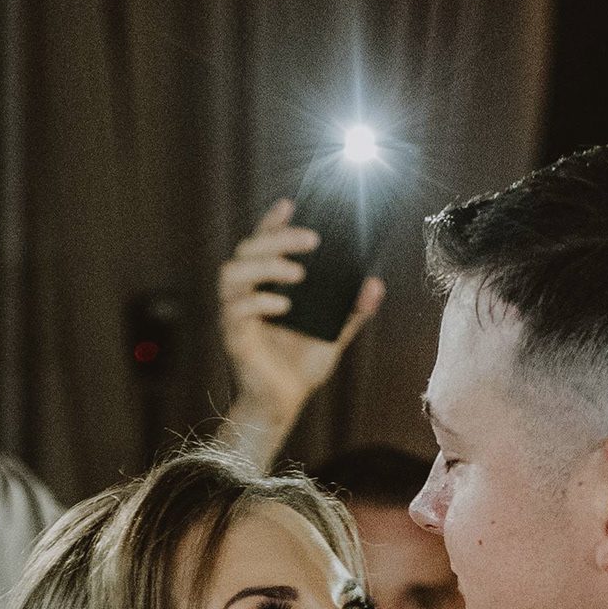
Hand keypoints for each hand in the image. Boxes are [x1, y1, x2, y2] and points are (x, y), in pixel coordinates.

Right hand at [217, 200, 386, 470]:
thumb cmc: (301, 367)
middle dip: (276, 237)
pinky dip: (260, 302)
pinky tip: (285, 306)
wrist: (284, 405)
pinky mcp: (233, 337)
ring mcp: (235, 315)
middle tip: (312, 239)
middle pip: (246, 250)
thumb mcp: (334, 334)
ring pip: (232, 274)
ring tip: (299, 274)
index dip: (272, 221)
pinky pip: (236, 311)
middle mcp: (245, 294)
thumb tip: (374, 284)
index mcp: (265, 285)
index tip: (291, 203)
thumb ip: (352, 309)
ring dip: (265, 266)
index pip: (263, 243)